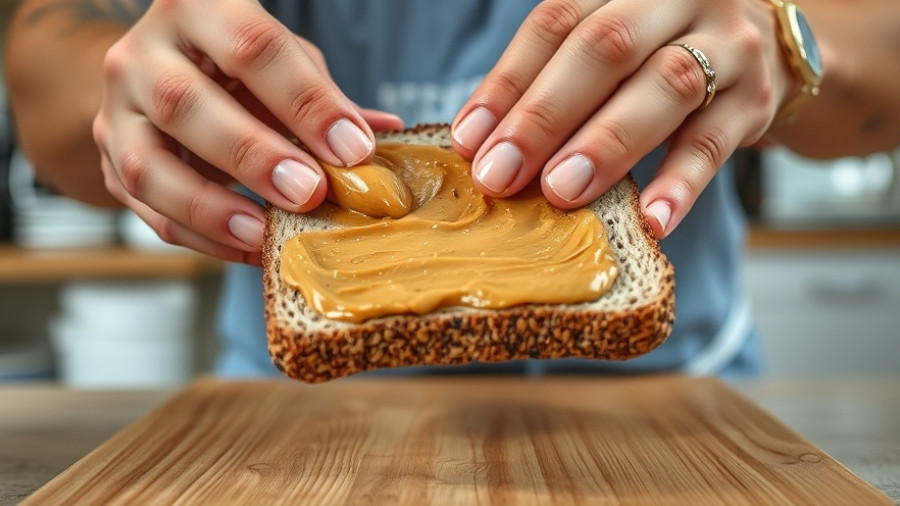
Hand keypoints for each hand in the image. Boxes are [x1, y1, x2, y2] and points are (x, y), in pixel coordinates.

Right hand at [92, 0, 401, 263]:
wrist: (160, 74)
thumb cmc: (236, 66)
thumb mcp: (284, 62)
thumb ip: (325, 96)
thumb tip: (382, 132)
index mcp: (197, 9)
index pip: (252, 46)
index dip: (305, 101)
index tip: (352, 149)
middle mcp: (143, 54)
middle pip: (185, 102)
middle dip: (253, 154)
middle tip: (309, 191)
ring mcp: (118, 111)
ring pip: (148, 165)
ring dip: (211, 207)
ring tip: (264, 233)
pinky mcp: (110, 162)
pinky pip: (148, 209)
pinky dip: (200, 236)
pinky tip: (247, 247)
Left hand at [451, 0, 795, 237]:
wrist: (765, 52)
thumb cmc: (658, 55)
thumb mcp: (611, 50)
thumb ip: (554, 81)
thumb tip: (482, 146)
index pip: (556, 22)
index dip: (508, 83)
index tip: (469, 141)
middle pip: (605, 46)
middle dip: (544, 115)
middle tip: (501, 174)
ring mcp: (726, 43)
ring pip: (665, 85)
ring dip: (606, 143)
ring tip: (563, 191)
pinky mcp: (756, 99)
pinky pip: (716, 141)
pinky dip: (681, 184)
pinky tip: (651, 220)